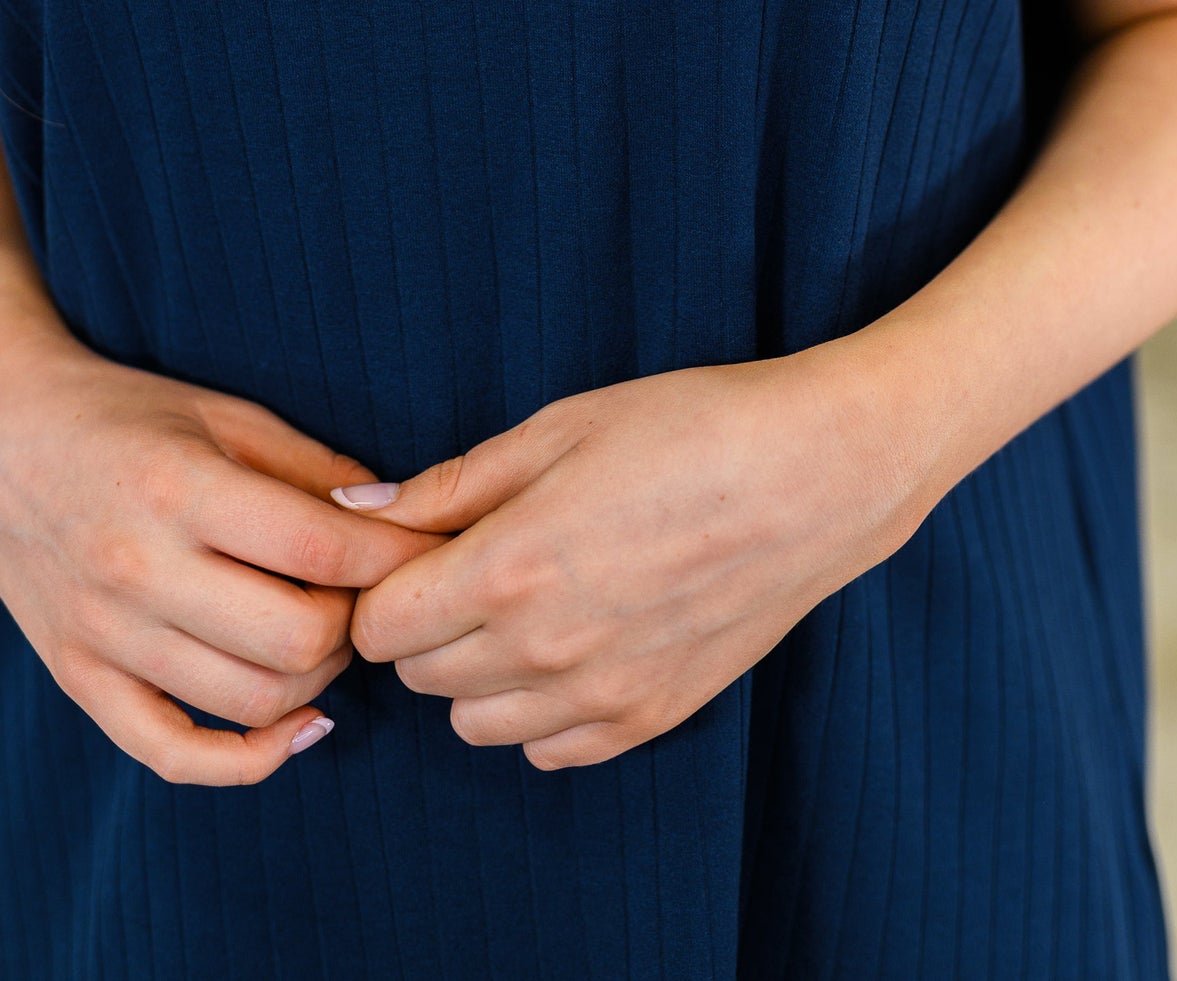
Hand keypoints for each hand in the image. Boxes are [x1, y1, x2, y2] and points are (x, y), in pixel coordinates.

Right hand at [0, 297, 438, 784]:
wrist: (2, 436)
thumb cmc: (125, 415)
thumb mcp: (226, 414)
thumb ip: (313, 470)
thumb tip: (400, 519)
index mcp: (181, 490)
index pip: (322, 551)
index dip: (396, 557)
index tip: (432, 548)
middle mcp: (138, 570)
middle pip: (298, 640)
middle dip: (358, 620)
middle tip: (367, 590)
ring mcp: (104, 635)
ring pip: (250, 701)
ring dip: (318, 679)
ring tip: (326, 631)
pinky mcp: (80, 680)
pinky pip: (173, 754)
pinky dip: (248, 758)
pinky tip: (295, 724)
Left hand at [344, 343, 930, 768]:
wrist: (817, 475)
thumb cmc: (690, 427)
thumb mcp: (561, 426)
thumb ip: (453, 482)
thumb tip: (360, 508)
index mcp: (508, 568)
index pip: (379, 626)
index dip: (385, 583)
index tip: (419, 548)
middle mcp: (543, 650)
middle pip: (419, 676)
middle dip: (428, 620)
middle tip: (476, 560)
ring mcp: (599, 696)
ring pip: (474, 724)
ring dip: (478, 670)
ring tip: (529, 599)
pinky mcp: (649, 720)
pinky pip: (547, 749)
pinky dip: (540, 707)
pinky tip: (576, 639)